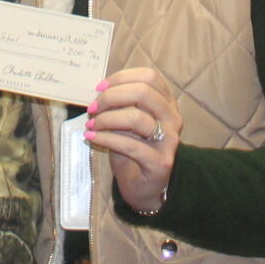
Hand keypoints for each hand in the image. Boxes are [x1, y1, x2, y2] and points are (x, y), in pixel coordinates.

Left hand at [86, 67, 180, 216]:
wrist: (144, 186)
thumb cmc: (134, 149)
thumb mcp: (127, 121)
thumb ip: (121, 104)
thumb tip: (98, 92)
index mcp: (167, 102)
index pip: (149, 77)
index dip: (122, 77)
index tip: (100, 87)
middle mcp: (172, 118)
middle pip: (143, 93)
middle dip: (111, 97)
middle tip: (93, 107)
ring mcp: (169, 141)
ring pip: (137, 118)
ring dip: (107, 118)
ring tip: (91, 124)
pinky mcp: (160, 162)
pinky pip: (130, 145)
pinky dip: (106, 138)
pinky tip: (92, 137)